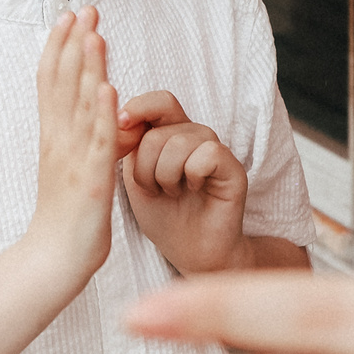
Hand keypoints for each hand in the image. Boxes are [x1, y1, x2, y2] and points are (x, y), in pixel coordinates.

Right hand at [26, 8, 118, 285]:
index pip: (52, 82)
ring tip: (94, 34)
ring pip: (79, 105)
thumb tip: (93, 107)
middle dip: (73, 44)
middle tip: (84, 9)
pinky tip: (109, 89)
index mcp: (52, 136)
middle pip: (63, 83)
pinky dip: (102, 114)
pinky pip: (98, 142)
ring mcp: (74, 159)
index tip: (69, 16)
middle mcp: (59, 141)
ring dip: (87, 67)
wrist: (53, 260)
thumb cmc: (65, 216)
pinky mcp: (92, 180)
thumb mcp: (70, 166)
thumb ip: (77, 134)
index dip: (59, 47)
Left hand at [115, 91, 249, 274]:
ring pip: (181, 142)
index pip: (159, 101)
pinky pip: (207, 154)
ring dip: (165, 175)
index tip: (120, 125)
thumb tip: (119, 115)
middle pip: (160, 130)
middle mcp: (195, 136)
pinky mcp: (233, 168)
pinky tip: (195, 190)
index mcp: (171, 133)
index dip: (138, 108)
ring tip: (172, 193)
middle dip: (145, 166)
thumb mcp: (134, 176)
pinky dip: (192, 175)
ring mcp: (216, 150)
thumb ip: (129, 145)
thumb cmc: (163, 215)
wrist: (190, 252)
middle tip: (154, 189)